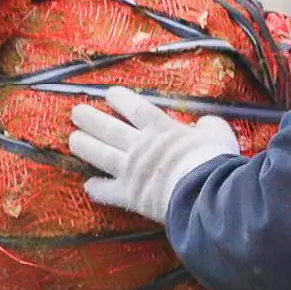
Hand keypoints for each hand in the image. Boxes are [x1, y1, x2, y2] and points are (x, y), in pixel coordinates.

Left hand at [69, 87, 238, 221]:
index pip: (135, 108)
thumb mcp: (218, 133)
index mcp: (161, 129)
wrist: (203, 192)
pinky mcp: (129, 195)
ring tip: (73, 139)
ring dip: (84, 146)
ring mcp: (131, 171)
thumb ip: (209, 126)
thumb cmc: (213, 160)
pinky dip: (96, 188)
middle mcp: (140, 147)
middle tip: (76, 113)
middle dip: (90, 119)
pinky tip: (88, 185)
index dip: (120, 99)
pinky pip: (107, 191)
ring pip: (100, 155)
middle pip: (108, 129)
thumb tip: (205, 124)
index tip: (108, 93)